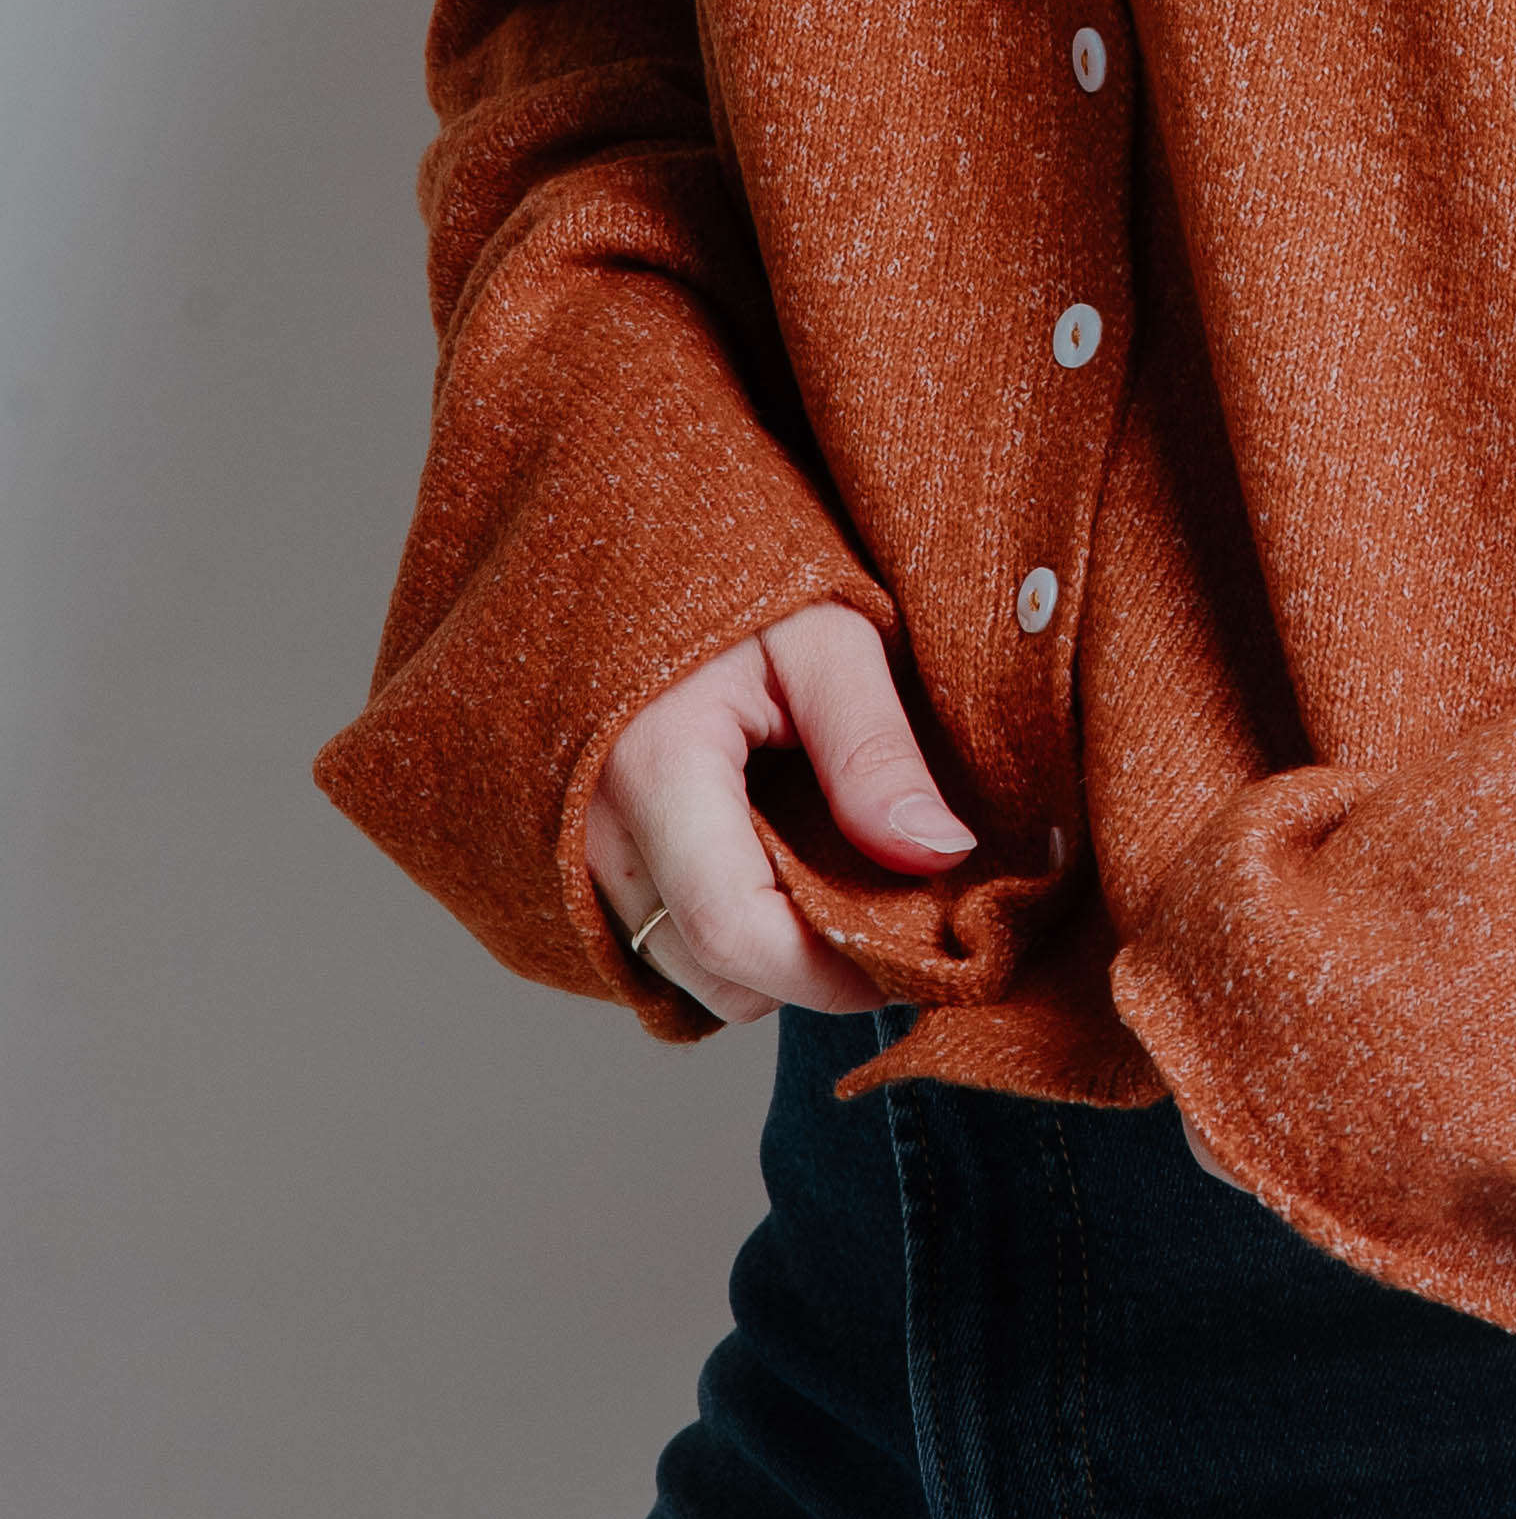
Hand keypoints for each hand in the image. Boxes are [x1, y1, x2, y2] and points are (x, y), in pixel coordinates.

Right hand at [585, 604, 973, 1020]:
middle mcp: (591, 830)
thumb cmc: (732, 579)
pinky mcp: (578, 862)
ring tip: (833, 878)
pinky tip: (772, 866)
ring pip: (682, 969)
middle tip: (889, 919)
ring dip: (766, 954)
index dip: (829, 974)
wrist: (630, 544)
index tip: (908, 959)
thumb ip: (875, 750)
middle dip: (808, 971)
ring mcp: (573, 852)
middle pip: (711, 973)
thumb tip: (939, 855)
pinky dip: (723, 933)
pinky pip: (656, 941)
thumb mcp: (826, 638)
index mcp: (654, 767)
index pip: (735, 933)